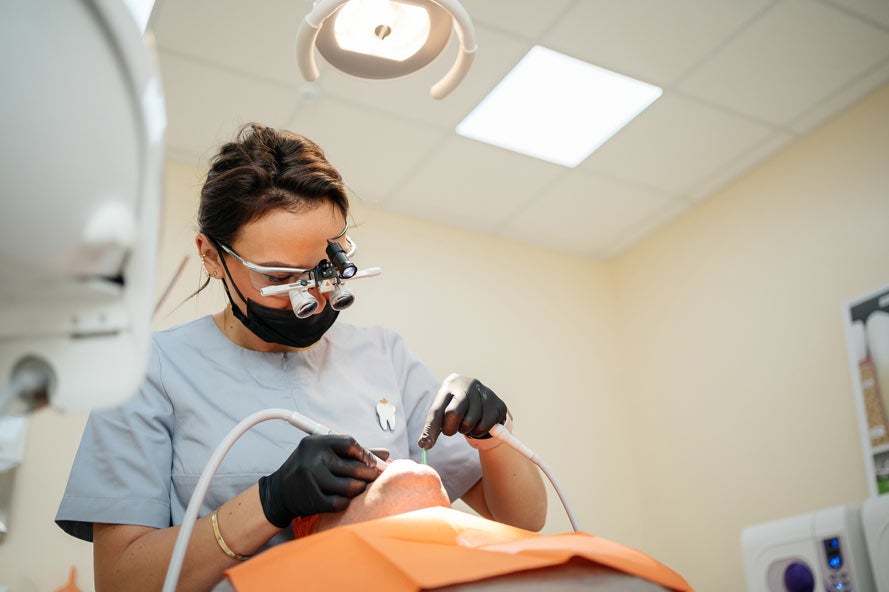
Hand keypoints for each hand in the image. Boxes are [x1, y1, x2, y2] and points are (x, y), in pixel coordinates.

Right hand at [258, 434, 381, 527]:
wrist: (279, 492)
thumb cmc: (308, 469)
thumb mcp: (324, 453)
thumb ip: (354, 452)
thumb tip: (386, 454)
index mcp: (316, 443)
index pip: (350, 443)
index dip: (365, 453)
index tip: (372, 461)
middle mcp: (312, 459)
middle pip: (354, 466)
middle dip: (369, 473)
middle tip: (373, 477)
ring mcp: (311, 480)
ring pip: (350, 487)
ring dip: (359, 489)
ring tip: (358, 487)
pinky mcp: (311, 500)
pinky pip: (340, 503)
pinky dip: (345, 502)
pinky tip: (343, 498)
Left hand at [418, 373, 507, 449]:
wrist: (481, 397)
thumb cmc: (456, 405)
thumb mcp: (442, 411)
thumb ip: (432, 427)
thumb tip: (424, 444)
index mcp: (450, 385)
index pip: (437, 409)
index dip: (431, 429)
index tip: (426, 444)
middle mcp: (468, 385)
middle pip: (454, 414)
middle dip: (451, 428)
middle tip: (453, 429)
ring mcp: (485, 393)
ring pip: (470, 422)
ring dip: (466, 430)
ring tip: (467, 422)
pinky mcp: (498, 404)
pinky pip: (485, 427)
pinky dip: (479, 431)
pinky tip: (478, 423)